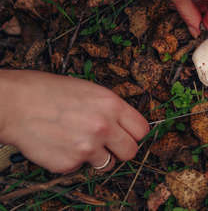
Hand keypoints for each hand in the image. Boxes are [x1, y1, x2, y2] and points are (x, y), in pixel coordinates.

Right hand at [0, 70, 148, 172]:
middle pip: (131, 151)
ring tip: (79, 141)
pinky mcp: (69, 163)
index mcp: (112, 105)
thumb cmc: (49, 92)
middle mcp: (104, 127)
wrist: (16, 104)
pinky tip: (61, 144)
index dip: (135, 134)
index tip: (129, 135)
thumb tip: (125, 125)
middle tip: (108, 144)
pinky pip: (81, 168)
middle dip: (121, 149)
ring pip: (107, 164)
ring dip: (98, 157)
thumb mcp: (90, 91)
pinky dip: (73, 160)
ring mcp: (87, 148)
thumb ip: (111, 109)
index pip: (142, 130)